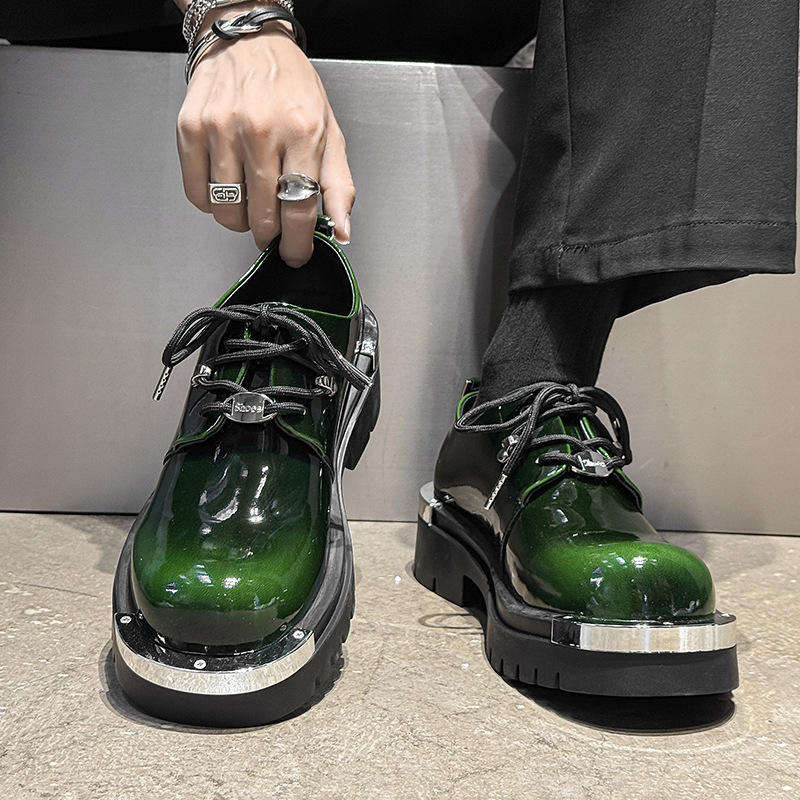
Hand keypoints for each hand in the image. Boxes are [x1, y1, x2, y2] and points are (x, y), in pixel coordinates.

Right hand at [177, 3, 353, 265]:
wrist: (248, 40)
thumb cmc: (291, 88)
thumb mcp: (329, 132)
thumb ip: (337, 186)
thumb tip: (341, 232)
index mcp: (301, 131)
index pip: (299, 208)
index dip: (298, 243)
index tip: (296, 255)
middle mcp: (260, 129)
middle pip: (262, 216)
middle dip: (270, 235)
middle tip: (273, 230)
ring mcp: (221, 128)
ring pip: (227, 211)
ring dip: (240, 222)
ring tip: (250, 205)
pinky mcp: (191, 128)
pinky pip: (197, 194)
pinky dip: (212, 204)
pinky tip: (226, 189)